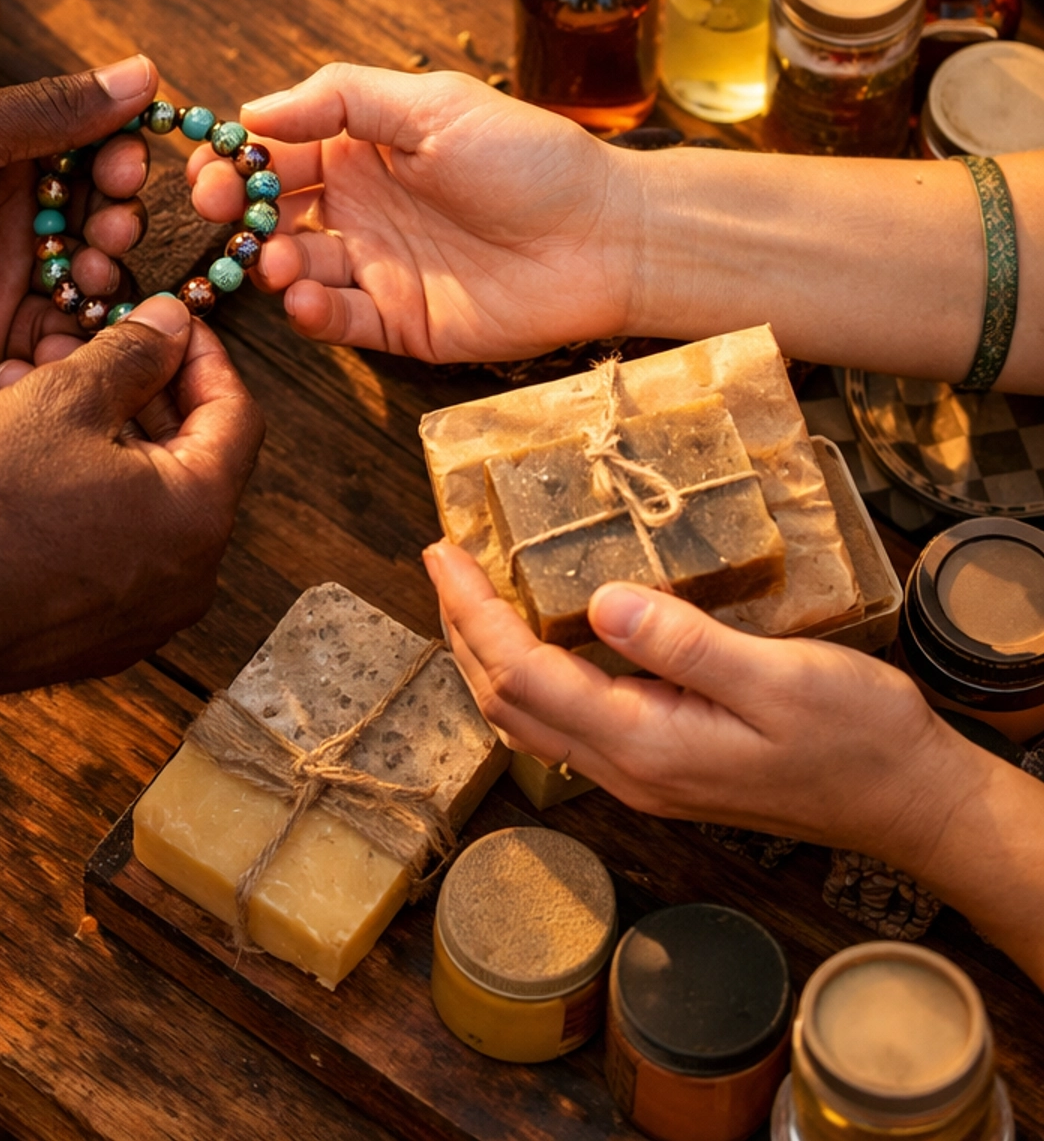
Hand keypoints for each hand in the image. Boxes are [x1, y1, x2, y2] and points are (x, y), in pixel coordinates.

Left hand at [0, 54, 156, 383]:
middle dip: (118, 215)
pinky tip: (80, 328)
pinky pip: (62, 333)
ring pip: (93, 270)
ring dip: (108, 271)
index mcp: (3, 145)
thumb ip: (55, 110)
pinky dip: (83, 334)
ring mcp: (7, 269)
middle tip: (107, 226)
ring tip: (89, 274)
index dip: (120, 152)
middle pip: (100, 208)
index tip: (129, 163)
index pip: (91, 142)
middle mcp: (12, 205)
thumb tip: (144, 71)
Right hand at [0, 292, 264, 887]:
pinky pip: (117, 546)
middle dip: (145, 394)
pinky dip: (93, 495)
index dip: (203, 356)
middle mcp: (192, 574)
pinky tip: (35, 458)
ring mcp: (148, 614)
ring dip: (110, 439)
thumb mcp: (64, 399)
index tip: (169, 323)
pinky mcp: (102, 636)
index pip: (237, 413)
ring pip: (148, 501)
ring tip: (46, 391)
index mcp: (200, 512)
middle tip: (99, 349)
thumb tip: (174, 321)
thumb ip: (133, 353)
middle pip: (194, 458)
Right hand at [187, 64, 632, 358]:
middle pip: (273, 214)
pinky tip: (306, 299)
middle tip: (220, 215)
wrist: (608, 237)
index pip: (278, 150)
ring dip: (274, 264)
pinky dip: (312, 315)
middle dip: (236, 214)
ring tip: (279, 259)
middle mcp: (362, 207)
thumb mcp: (436, 105)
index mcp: (364, 148)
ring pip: (297, 270)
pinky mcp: (400, 325)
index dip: (237, 158)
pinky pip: (338, 323)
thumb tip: (254, 108)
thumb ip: (342, 98)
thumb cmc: (531, 159)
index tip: (211, 165)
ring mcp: (378, 268)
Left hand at [426, 542, 971, 867]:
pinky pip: (568, 724)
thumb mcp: (777, 677)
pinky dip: (531, 676)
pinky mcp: (664, 768)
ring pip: (531, 720)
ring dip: (488, 656)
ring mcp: (644, 775)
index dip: (473, 612)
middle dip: (462, 630)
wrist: (908, 801)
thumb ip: (684, 644)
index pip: (523, 676)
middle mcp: (630, 770)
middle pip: (508, 703)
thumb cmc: (856, 736)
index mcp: (646, 744)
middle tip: (443, 558)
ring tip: (472, 591)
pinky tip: (540, 637)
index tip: (444, 551)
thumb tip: (600, 604)